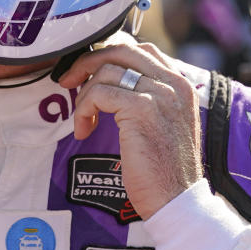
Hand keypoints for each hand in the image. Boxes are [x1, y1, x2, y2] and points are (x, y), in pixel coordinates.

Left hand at [57, 40, 201, 219]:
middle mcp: (173, 83)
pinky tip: (84, 130)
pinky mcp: (141, 109)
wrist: (178, 199)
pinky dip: (84, 110)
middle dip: (88, 62)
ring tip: (83, 120)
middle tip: (69, 81)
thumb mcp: (166, 122)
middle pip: (121, 50)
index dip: (109, 56)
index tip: (90, 72)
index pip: (140, 50)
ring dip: (85, 96)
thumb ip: (149, 97)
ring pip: (106, 72)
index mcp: (181, 83)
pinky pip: (99, 94)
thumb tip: (114, 80)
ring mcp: (159, 94)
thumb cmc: (167, 168)